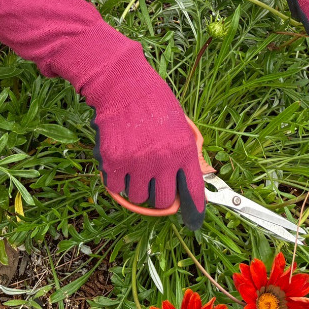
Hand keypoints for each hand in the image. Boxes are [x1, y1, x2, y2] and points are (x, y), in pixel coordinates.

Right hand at [83, 46, 205, 229]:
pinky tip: (119, 163)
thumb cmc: (154, 101)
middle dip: (159, 197)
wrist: (123, 86)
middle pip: (163, 201)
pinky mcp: (114, 162)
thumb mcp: (180, 124)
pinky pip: (116, 187)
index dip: (194, 211)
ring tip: (134, 167)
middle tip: (153, 183)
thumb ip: (186, 152)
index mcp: (183, 150)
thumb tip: (193, 175)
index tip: (194, 222)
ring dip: (136, 188)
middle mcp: (162, 160)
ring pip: (138, 197)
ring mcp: (137, 163)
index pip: (193, 191)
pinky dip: (116, 180)